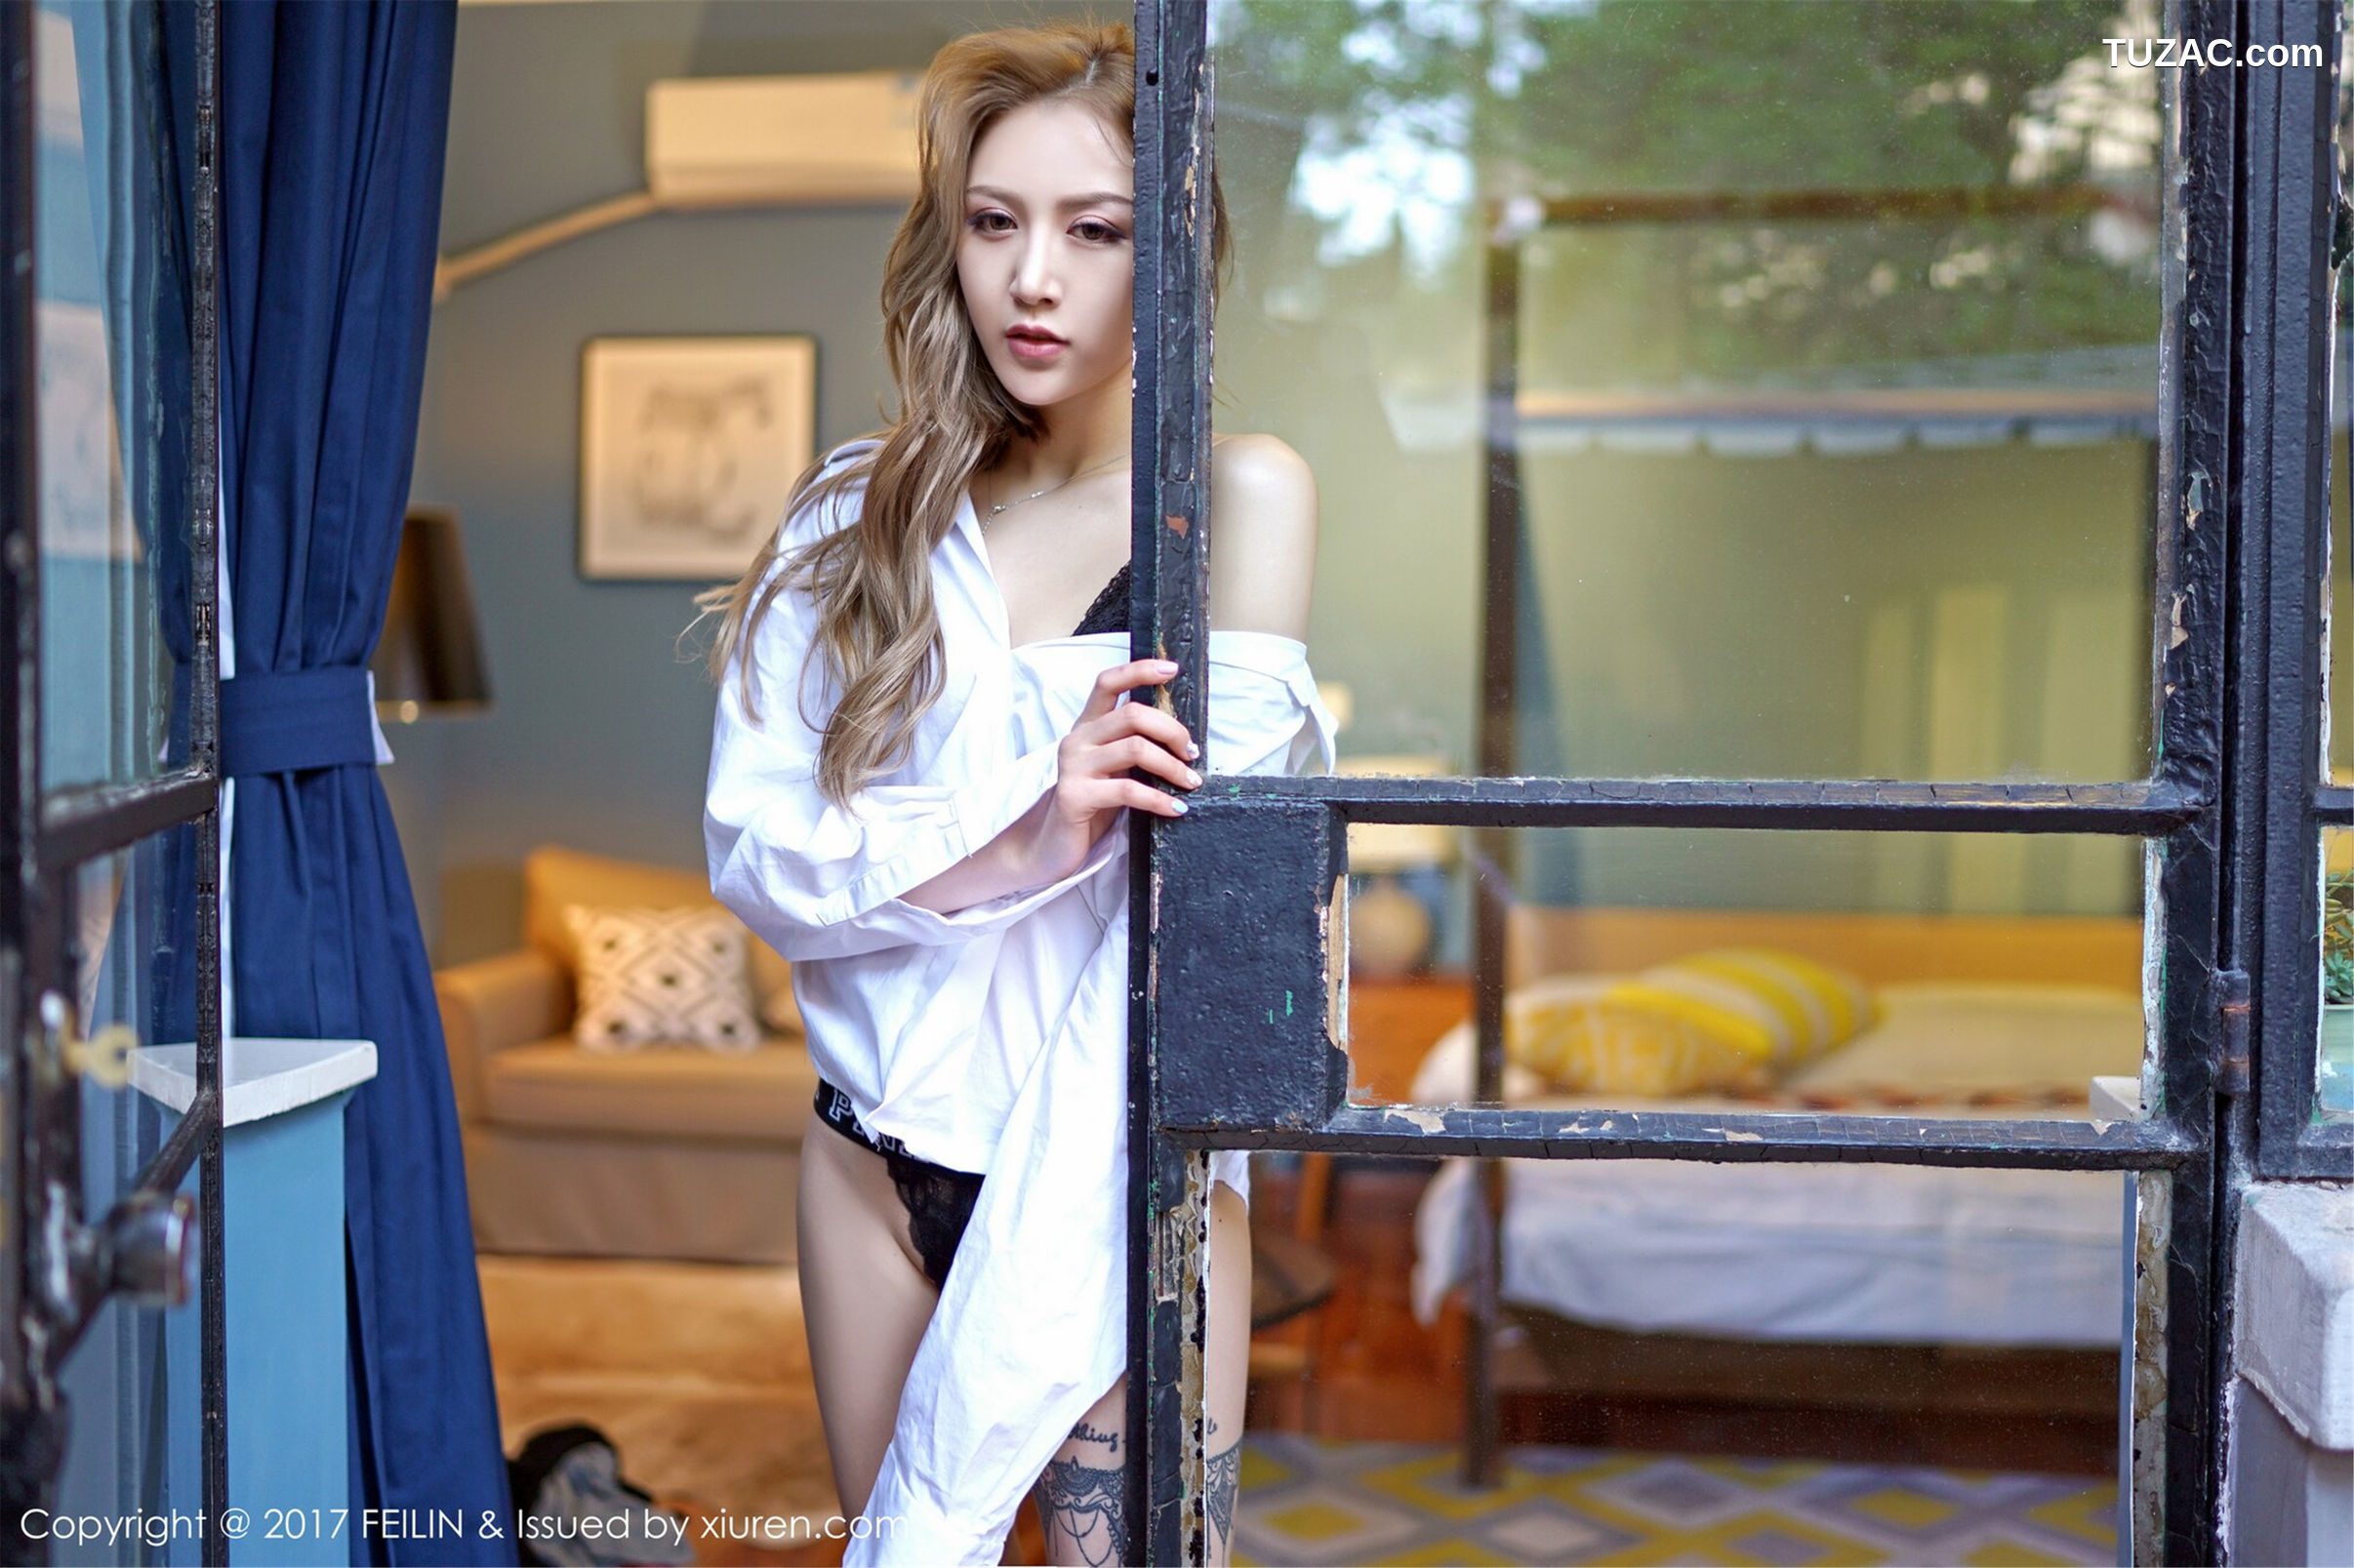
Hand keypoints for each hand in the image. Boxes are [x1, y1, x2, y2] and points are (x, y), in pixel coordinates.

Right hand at [1029, 658, 1199, 878]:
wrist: (1053, 845)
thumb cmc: (1092, 804)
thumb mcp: (1113, 767)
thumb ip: (1133, 745)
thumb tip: (1181, 737)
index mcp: (1088, 726)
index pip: (1108, 682)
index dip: (1139, 670)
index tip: (1172, 669)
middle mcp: (1078, 739)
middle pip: (1132, 714)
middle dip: (1172, 730)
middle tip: (1191, 754)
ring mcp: (1074, 766)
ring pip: (1136, 748)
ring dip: (1172, 766)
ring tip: (1190, 782)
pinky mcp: (1075, 796)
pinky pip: (1129, 790)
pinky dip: (1160, 799)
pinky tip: (1176, 808)